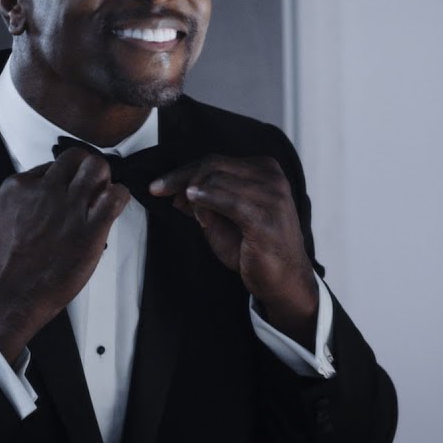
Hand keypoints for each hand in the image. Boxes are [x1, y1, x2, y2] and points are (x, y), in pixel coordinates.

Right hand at [0, 147, 130, 362]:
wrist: (7, 299)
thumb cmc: (4, 268)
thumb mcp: (2, 221)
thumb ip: (24, 203)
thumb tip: (45, 196)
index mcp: (18, 187)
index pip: (53, 164)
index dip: (66, 177)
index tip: (70, 190)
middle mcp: (43, 191)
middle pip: (77, 158)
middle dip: (88, 169)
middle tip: (93, 186)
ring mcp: (66, 208)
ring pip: (97, 168)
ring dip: (105, 179)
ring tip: (103, 197)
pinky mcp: (88, 229)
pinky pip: (115, 196)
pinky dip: (120, 196)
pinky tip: (115, 206)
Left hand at [150, 155, 317, 346]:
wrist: (284, 281)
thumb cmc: (256, 250)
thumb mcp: (223, 221)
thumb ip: (204, 202)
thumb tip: (177, 191)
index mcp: (264, 170)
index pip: (215, 161)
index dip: (183, 171)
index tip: (159, 185)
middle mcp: (271, 177)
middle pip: (214, 164)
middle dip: (181, 177)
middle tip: (160, 192)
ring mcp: (271, 196)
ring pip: (217, 179)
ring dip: (194, 195)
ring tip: (193, 216)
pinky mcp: (265, 216)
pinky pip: (227, 200)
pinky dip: (206, 200)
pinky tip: (195, 209)